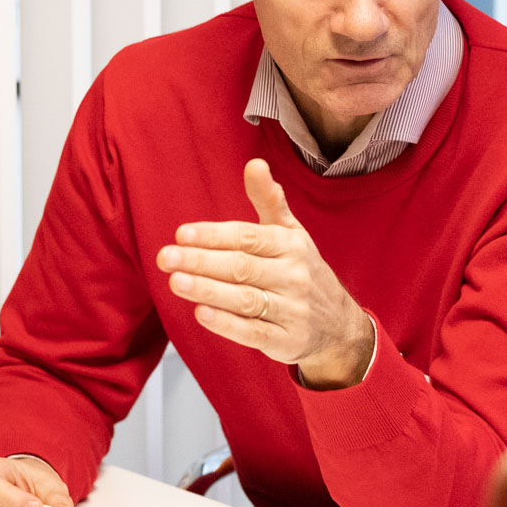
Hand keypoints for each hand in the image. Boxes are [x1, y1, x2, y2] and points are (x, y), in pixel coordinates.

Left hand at [156, 158, 374, 388]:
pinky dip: (227, 324)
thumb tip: (254, 164)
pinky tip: (200, 314)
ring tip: (175, 281)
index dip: (213, 235)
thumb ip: (269, 200)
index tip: (181, 234)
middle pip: (241, 267)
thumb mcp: (291, 233)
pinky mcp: (287, 342)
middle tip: (165, 257)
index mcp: (290, 246)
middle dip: (201, 261)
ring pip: (244, 299)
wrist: (340, 327)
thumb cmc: (302, 271)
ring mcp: (292, 310)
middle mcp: (293, 276)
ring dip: (207, 290)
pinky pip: (254, 333)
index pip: (247, 238)